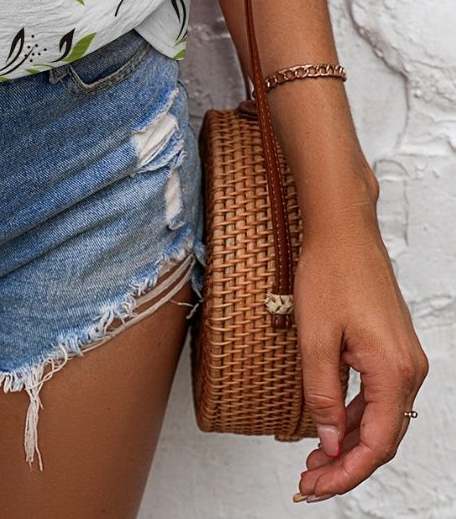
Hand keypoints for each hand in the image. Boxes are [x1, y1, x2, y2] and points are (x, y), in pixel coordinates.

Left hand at [291, 198, 428, 501]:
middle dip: (346, 466)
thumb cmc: (330, 272)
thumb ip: (322, 395)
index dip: (345, 472)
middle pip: (382, 438)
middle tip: (309, 483)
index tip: (315, 486)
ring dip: (349, 443)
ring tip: (313, 462)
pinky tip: (330, 428)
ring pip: (380, 419)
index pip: (375, 444)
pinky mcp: (392, 350)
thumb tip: (329, 443)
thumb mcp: (315, 338)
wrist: (344, 231)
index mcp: (393, 371)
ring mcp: (403, 360)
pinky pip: (378, 397)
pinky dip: (355, 417)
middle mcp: (408, 370)